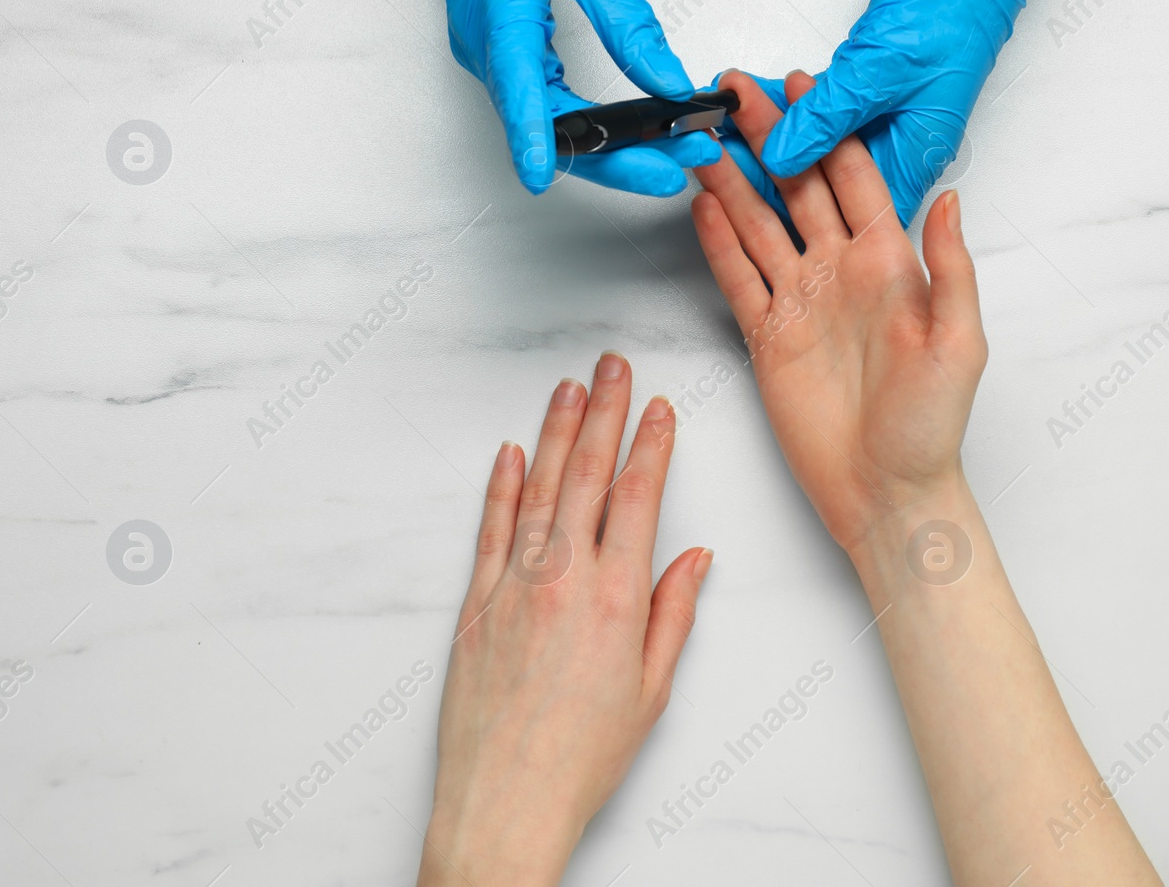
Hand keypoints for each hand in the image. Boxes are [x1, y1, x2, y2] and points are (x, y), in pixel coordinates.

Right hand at [364, 0, 719, 196]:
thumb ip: (631, 26)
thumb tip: (669, 84)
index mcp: (499, 13)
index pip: (516, 89)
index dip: (532, 139)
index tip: (540, 177)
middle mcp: (484, 46)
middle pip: (547, 123)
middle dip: (615, 155)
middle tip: (677, 166)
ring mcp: (490, 54)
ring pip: (549, 120)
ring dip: (609, 142)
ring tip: (671, 149)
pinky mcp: (504, 54)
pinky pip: (544, 102)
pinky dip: (590, 120)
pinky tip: (631, 128)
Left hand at [418, 354, 710, 886]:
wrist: (505, 800)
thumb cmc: (581, 757)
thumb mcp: (652, 690)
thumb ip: (673, 615)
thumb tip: (694, 560)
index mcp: (615, 598)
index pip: (638, 497)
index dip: (651, 445)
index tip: (658, 407)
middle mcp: (563, 580)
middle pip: (587, 477)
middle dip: (605, 413)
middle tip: (612, 368)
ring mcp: (513, 587)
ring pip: (539, 491)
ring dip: (556, 433)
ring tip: (569, 389)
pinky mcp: (474, 605)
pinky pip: (491, 531)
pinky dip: (501, 487)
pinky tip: (511, 454)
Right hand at [690, 72, 986, 553]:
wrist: (886, 491)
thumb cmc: (932, 426)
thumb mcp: (961, 343)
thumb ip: (951, 269)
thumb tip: (950, 198)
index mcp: (891, 264)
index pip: (853, 179)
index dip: (827, 130)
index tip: (801, 86)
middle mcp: (841, 272)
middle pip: (798, 188)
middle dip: (768, 137)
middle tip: (736, 92)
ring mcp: (801, 300)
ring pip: (759, 224)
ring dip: (732, 182)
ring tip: (704, 139)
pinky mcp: (767, 336)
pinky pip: (737, 276)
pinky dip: (717, 239)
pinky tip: (702, 204)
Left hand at [728, 0, 1099, 224]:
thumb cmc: (953, 4)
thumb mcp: (881, 70)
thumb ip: (828, 119)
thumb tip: (781, 158)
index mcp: (915, 155)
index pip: (847, 209)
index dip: (794, 211)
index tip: (740, 200)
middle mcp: (898, 143)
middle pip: (823, 178)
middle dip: (766, 165)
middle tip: (711, 153)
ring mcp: (882, 115)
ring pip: (814, 139)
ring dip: (766, 127)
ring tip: (716, 119)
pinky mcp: (867, 85)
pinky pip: (815, 106)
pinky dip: (782, 100)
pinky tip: (743, 95)